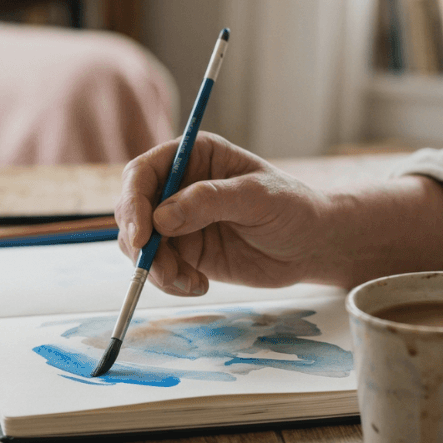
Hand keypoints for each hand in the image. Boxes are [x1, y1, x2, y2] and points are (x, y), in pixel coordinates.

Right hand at [114, 132, 331, 294]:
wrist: (310, 245)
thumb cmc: (291, 207)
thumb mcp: (256, 197)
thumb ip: (210, 202)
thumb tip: (162, 217)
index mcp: (193, 157)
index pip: (143, 172)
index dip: (134, 201)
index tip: (142, 235)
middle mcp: (177, 187)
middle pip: (132, 210)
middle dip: (139, 242)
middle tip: (160, 269)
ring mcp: (177, 221)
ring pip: (140, 244)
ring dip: (155, 268)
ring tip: (189, 281)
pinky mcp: (184, 251)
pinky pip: (158, 268)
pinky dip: (169, 281)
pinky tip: (199, 285)